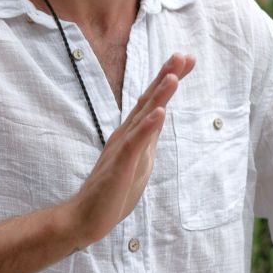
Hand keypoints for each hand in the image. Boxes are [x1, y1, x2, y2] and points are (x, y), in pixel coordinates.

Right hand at [68, 53, 195, 245]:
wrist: (85, 217)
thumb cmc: (113, 191)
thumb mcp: (138, 160)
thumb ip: (146, 138)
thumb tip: (157, 118)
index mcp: (133, 134)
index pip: (154, 102)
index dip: (169, 80)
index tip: (186, 59)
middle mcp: (127, 135)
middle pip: (148, 101)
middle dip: (166, 77)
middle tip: (182, 55)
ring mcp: (122, 149)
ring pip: (142, 117)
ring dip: (158, 96)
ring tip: (173, 76)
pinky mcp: (120, 166)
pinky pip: (135, 144)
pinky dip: (147, 127)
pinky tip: (158, 113)